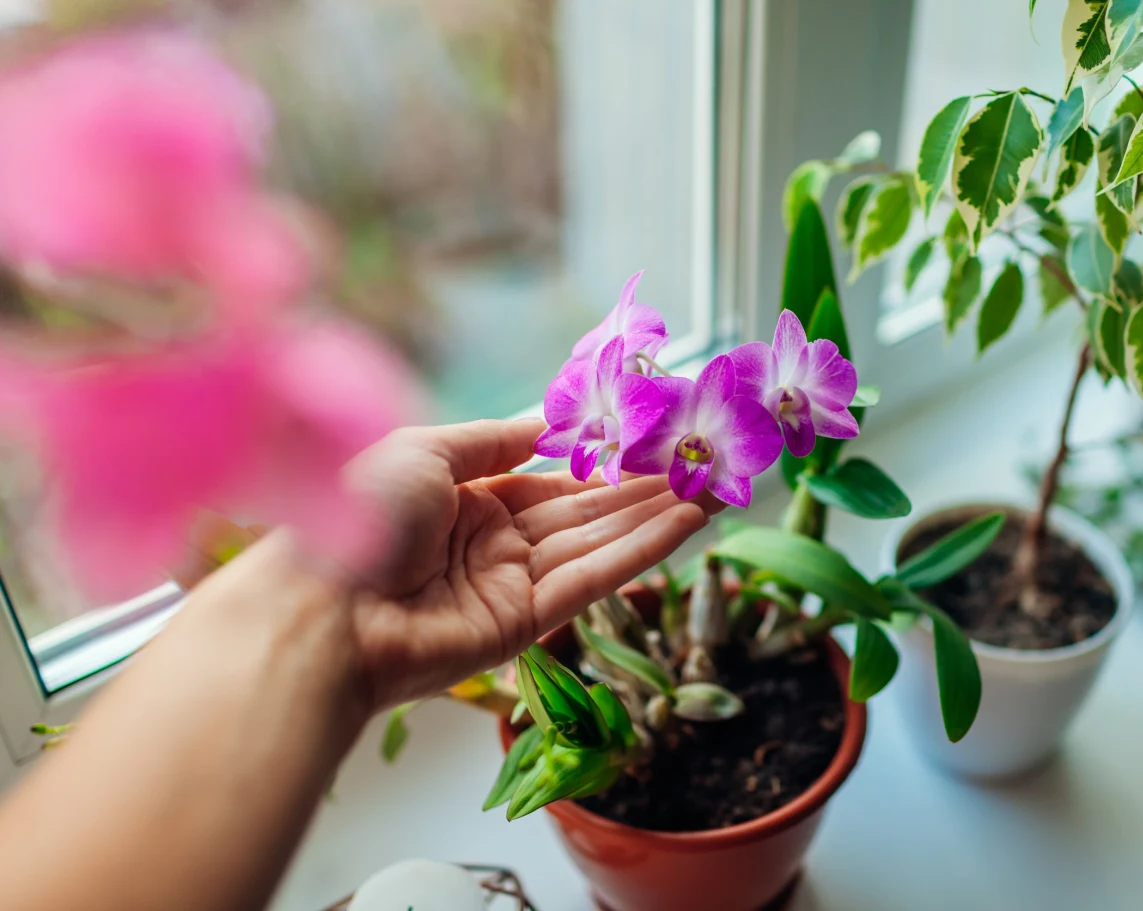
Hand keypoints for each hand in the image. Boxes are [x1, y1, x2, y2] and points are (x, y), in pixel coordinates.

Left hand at [178, 419, 715, 712]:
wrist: (320, 610)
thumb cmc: (356, 517)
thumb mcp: (424, 451)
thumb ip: (493, 439)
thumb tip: (548, 421)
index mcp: (468, 498)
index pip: (554, 475)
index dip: (606, 456)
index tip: (659, 433)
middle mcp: (496, 540)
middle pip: (588, 508)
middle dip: (649, 484)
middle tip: (711, 455)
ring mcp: (514, 584)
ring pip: (601, 541)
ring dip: (661, 513)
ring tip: (721, 483)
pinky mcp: (527, 624)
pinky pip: (594, 577)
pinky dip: (643, 550)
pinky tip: (688, 521)